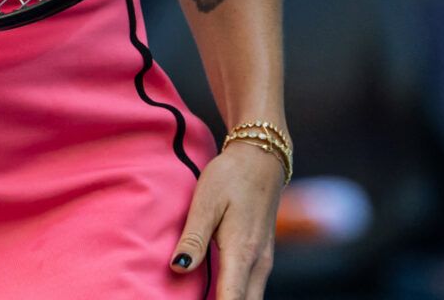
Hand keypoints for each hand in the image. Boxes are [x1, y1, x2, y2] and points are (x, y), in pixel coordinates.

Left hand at [169, 143, 285, 299]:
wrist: (261, 158)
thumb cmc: (231, 177)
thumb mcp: (206, 202)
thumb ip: (194, 238)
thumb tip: (178, 267)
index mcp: (242, 252)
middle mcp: (259, 263)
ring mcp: (264, 261)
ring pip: (251, 299)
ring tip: (205, 298)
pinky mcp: (263, 257)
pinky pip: (253, 289)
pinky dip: (239, 297)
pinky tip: (220, 295)